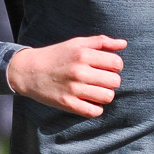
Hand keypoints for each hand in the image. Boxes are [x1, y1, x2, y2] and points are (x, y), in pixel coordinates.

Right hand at [6, 36, 125, 117]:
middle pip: (115, 81)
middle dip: (111, 81)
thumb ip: (101, 42)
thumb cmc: (57, 55)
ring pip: (107, 97)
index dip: (116, 66)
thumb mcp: (77, 43)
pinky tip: (90, 102)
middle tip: (101, 80)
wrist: (29, 71)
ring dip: (105, 95)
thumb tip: (123, 44)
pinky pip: (94, 111)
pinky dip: (96, 108)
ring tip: (96, 90)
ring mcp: (73, 89)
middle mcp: (79, 71)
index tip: (107, 68)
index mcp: (83, 54)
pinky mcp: (67, 104)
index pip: (117, 63)